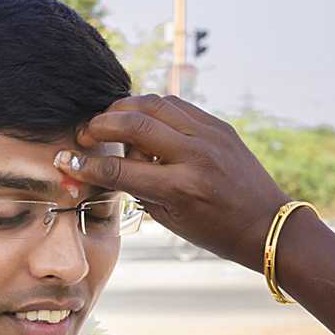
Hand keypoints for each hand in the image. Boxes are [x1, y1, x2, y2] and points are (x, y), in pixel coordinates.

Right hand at [62, 95, 291, 270]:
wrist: (266, 223)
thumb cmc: (215, 230)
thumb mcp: (170, 219)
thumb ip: (137, 189)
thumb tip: (106, 164)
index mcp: (181, 189)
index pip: (121, 171)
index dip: (87, 165)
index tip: (67, 160)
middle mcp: (195, 157)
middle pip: (133, 124)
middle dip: (100, 124)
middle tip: (85, 134)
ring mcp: (210, 136)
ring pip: (154, 104)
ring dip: (124, 109)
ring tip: (110, 123)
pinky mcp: (219, 125)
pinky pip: (177, 105)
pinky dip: (152, 108)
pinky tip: (140, 120)